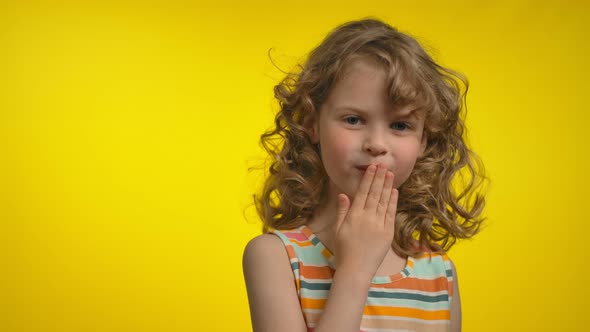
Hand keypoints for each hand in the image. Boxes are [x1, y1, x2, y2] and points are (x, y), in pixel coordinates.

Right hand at [332, 164, 397, 278]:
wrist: (356, 270)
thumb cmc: (343, 251)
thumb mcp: (338, 229)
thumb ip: (342, 211)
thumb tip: (343, 194)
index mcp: (354, 215)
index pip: (363, 192)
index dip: (368, 179)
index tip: (372, 168)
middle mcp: (368, 217)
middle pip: (375, 193)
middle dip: (379, 178)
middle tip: (383, 165)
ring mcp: (379, 224)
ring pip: (384, 201)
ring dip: (387, 186)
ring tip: (390, 174)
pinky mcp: (388, 233)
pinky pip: (391, 213)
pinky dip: (393, 202)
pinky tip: (394, 192)